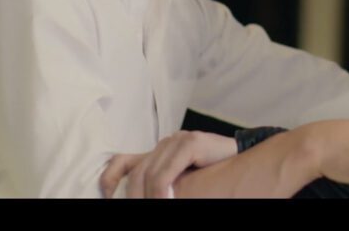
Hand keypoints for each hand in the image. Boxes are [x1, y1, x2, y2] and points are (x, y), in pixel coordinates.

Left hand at [100, 131, 237, 198]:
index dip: (111, 179)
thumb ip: (163, 184)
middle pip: (137, 172)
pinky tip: (165, 198)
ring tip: (154, 205)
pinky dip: (162, 188)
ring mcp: (177, 140)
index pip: (123, 161)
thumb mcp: (180, 180)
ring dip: (147, 196)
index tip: (107, 195)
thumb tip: (143, 195)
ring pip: (150, 172)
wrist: (241, 157)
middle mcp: (165, 144)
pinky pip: (168, 169)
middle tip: (132, 207)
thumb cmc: (211, 172)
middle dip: (131, 196)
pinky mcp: (191, 142)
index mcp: (158, 152)